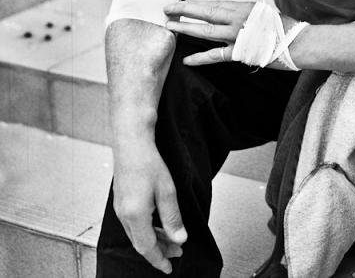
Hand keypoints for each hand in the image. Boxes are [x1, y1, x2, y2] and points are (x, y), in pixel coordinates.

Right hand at [112, 139, 186, 273]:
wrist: (131, 142)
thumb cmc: (148, 162)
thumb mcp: (167, 191)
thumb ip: (172, 218)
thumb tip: (179, 239)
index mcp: (135, 215)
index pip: (147, 248)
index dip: (159, 260)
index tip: (169, 268)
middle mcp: (123, 215)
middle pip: (141, 243)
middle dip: (159, 250)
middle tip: (177, 252)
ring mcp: (120, 207)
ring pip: (136, 233)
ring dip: (153, 239)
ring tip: (171, 238)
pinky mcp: (121, 200)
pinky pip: (133, 223)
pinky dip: (146, 229)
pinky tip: (157, 224)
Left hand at [164, 0, 297, 68]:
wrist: (301, 43)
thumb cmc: (285, 28)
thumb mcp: (263, 14)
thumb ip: (245, 15)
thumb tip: (231, 18)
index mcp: (243, 7)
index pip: (214, 4)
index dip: (195, 3)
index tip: (180, 2)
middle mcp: (238, 18)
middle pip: (206, 12)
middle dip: (184, 10)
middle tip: (166, 9)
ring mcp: (239, 35)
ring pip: (207, 30)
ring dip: (186, 29)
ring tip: (169, 27)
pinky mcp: (242, 52)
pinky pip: (217, 55)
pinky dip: (201, 58)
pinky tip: (187, 60)